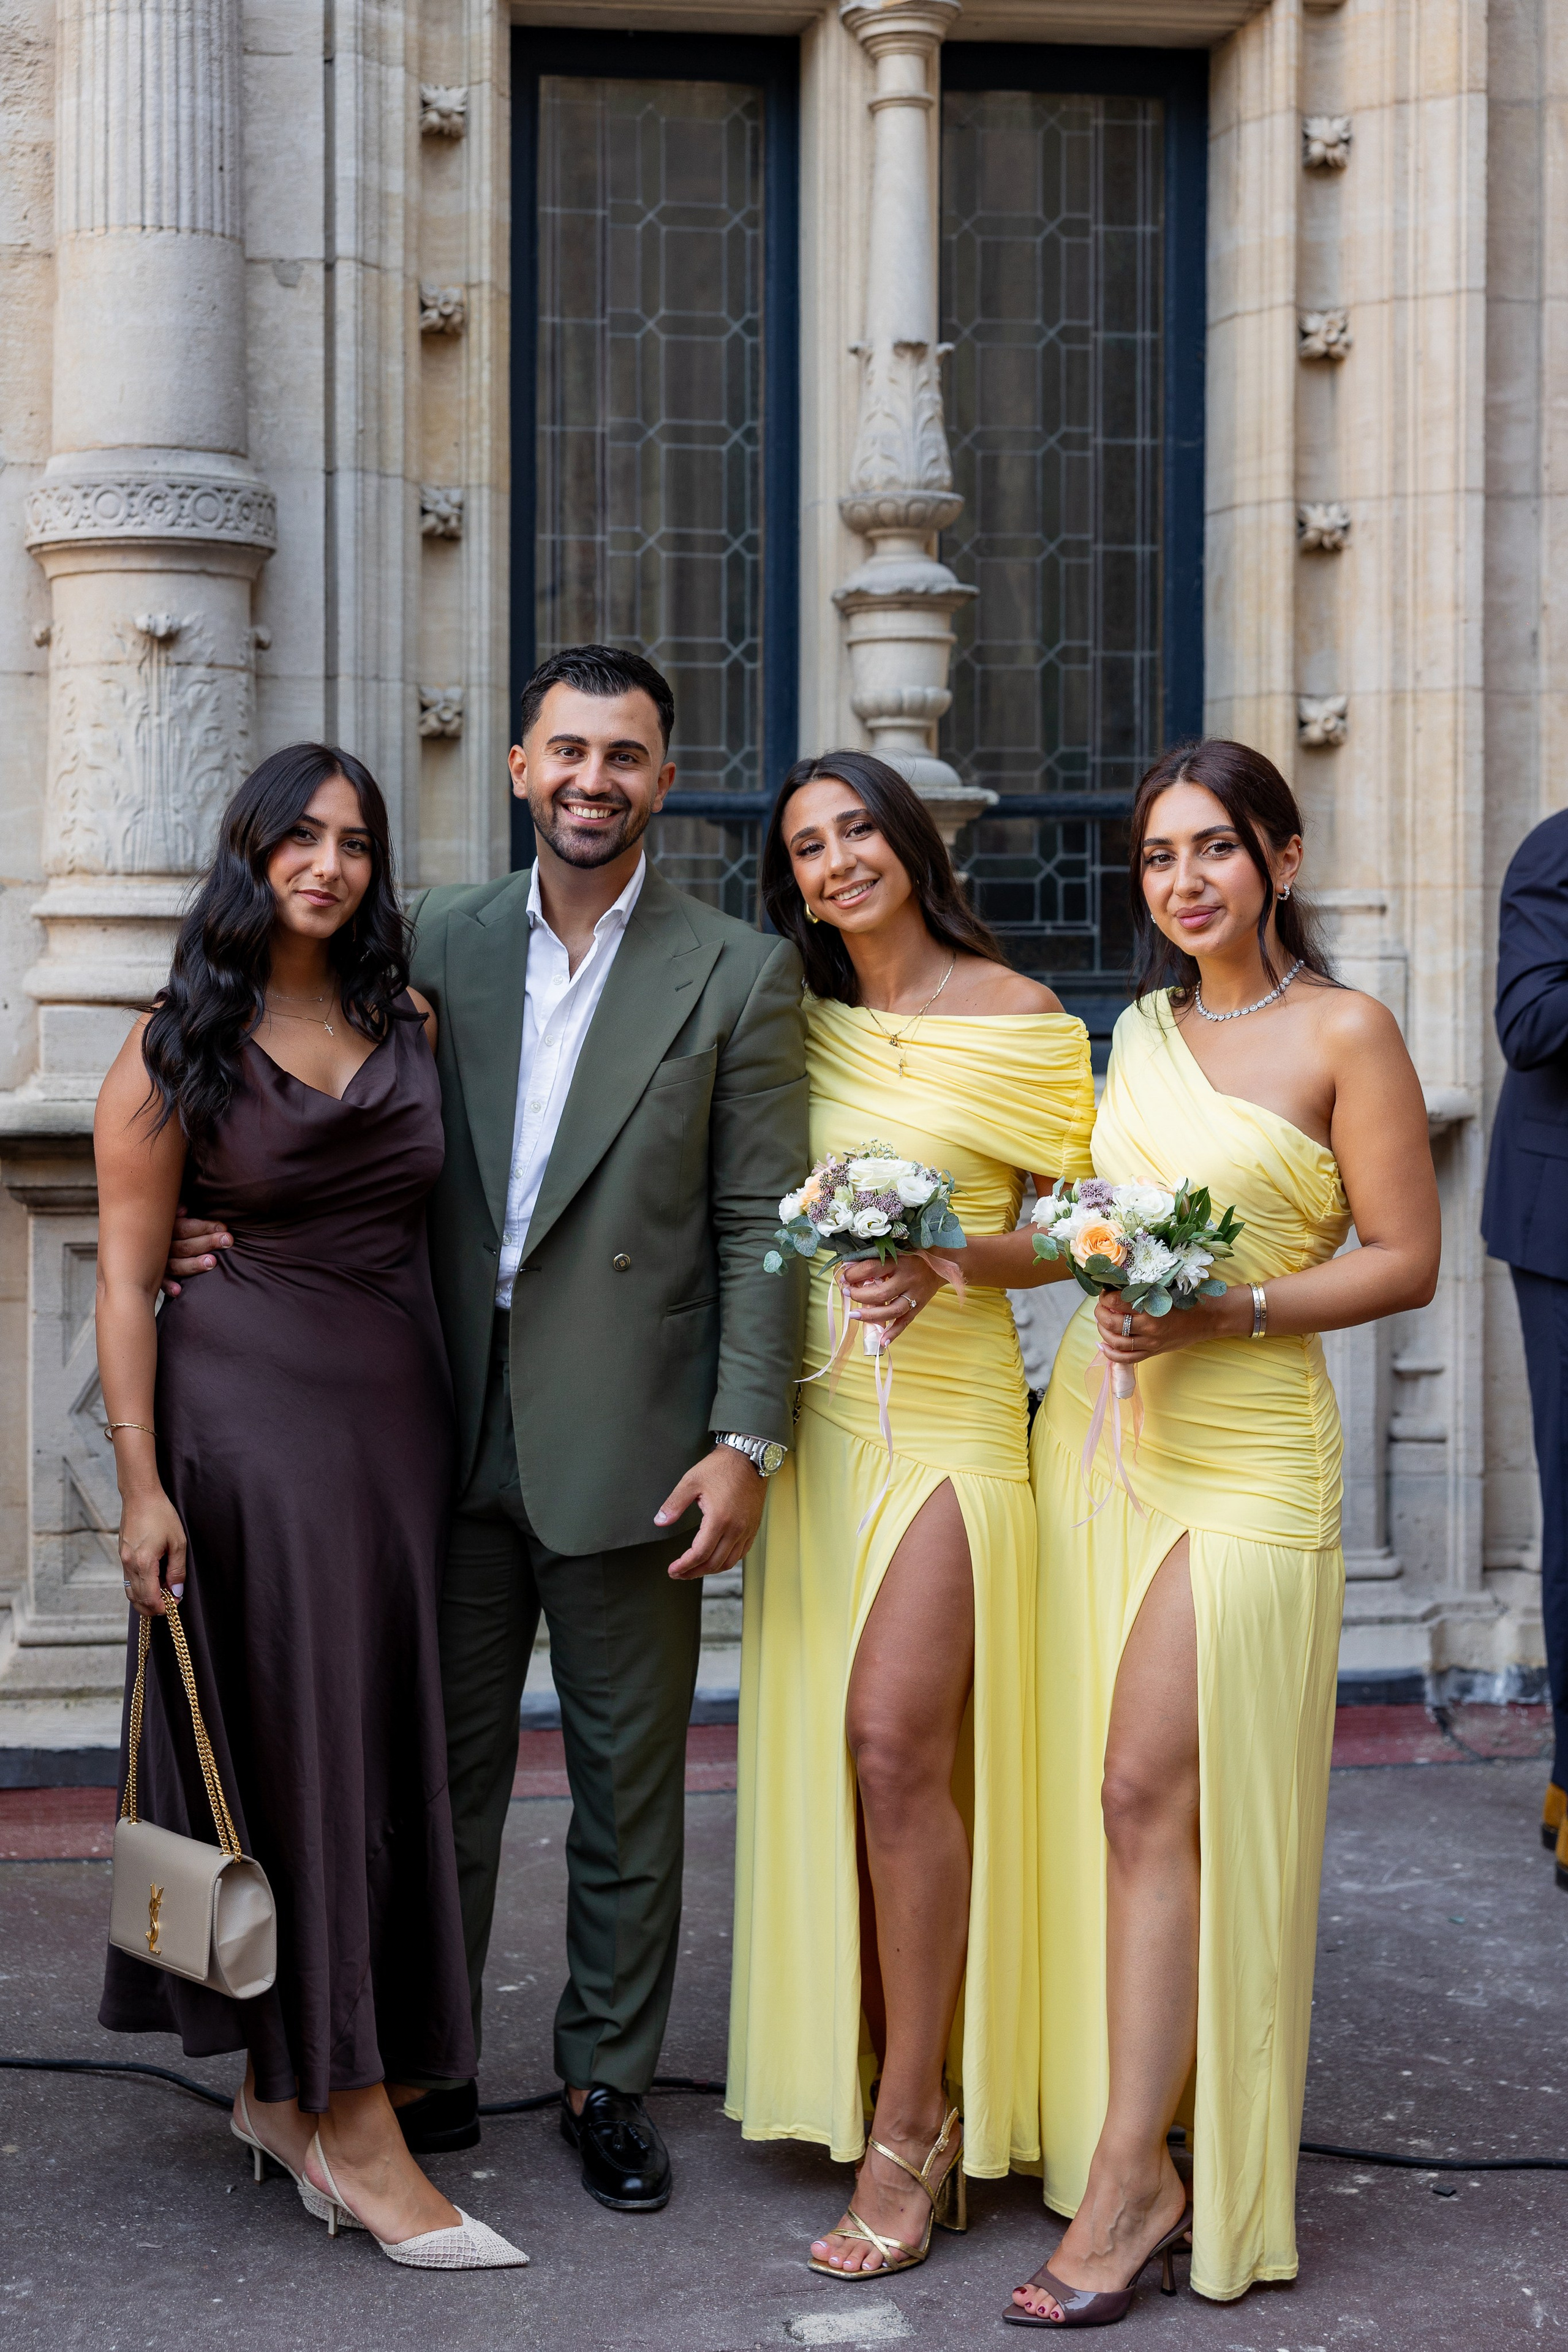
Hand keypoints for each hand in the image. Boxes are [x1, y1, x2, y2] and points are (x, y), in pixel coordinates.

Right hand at [118, 1488, 187, 1617]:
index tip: (174, 1605)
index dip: (162, 1607)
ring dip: (144, 1599)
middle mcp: (129, 1564)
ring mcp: (123, 1560)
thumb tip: (177, 1591)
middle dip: (152, 1607)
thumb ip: (177, 1569)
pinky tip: (153, 1582)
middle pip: (137, 1599)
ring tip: (162, 1595)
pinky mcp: (122, 1555)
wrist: (140, 1497)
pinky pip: (128, 1580)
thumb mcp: (177, 1542)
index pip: (149, 1597)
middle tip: (169, 1605)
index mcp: (143, 1562)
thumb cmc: (161, 1515)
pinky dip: (139, 1587)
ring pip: (130, 1591)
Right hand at [161, 1204, 231, 1296]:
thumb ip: (175, 1209)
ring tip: (212, 1263)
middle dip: (207, 1243)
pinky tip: (178, 1291)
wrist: (125, 1242)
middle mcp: (159, 1246)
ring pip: (175, 1265)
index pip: (186, 1228)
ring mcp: (155, 1263)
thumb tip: (184, 1210)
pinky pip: (159, 1283)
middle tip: (227, 1241)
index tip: (224, 1228)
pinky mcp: (152, 1277)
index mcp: (163, 1229)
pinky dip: (167, 1286)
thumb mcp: (164, 1213)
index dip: (205, 1227)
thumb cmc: (155, 1224)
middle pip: (185, 1246)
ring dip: (193, 1264)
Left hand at [657, 1444, 767, 1578]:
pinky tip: (715, 1559)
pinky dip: (726, 1561)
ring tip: (694, 1569)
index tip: (672, 1570)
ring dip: (710, 1570)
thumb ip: (674, 1504)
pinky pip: (741, 1553)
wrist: (748, 1457)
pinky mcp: (753, 1527)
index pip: (699, 1554)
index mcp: (719, 1519)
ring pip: (729, 1562)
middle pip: (714, 1563)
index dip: (684, 1566)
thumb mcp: (691, 1481)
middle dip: (694, 1572)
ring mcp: (747, 1529)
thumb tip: (659, 1521)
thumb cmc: (720, 1467)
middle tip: (679, 1573)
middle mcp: (736, 1528)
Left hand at [839, 1254, 945, 1344]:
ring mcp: (915, 1295)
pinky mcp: (920, 1306)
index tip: (844, 1277)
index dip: (855, 1274)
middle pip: (881, 1293)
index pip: (872, 1268)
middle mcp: (908, 1279)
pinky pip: (905, 1322)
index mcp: (900, 1261)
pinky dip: (893, 1333)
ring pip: (892, 1310)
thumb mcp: (897, 1250)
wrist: (943, 1262)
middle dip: (859, 1295)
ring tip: (854, 1314)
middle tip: (847, 1293)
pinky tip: (882, 1341)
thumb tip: (849, 1265)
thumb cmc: (914, 1254)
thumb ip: (876, 1258)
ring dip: (871, 1315)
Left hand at [1094, 1285, 1244, 1365]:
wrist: (1210, 1318)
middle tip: (1100, 1305)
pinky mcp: (1153, 1352)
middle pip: (1112, 1323)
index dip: (1106, 1296)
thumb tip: (1118, 1287)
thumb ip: (1143, 1290)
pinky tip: (1103, 1345)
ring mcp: (1151, 1343)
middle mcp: (1149, 1328)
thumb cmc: (1190, 1299)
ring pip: (1116, 1341)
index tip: (1105, 1292)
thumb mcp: (1166, 1288)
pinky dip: (1111, 1353)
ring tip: (1101, 1321)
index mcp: (1152, 1308)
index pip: (1117, 1302)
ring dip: (1102, 1331)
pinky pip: (1127, 1358)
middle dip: (1100, 1312)